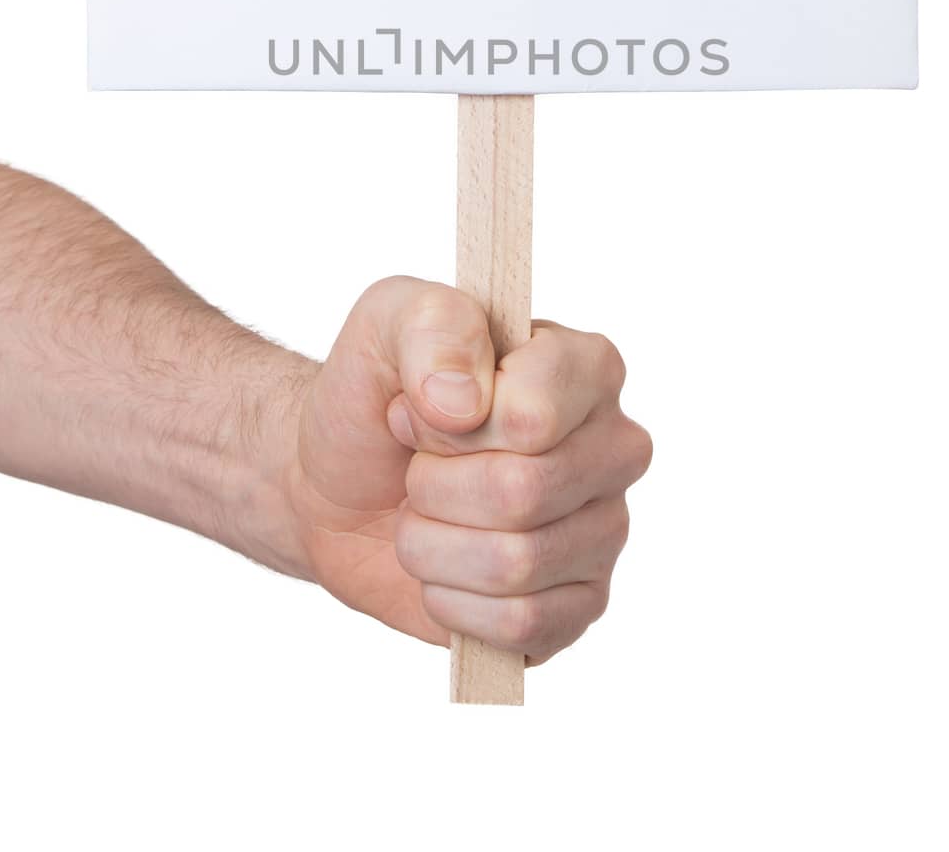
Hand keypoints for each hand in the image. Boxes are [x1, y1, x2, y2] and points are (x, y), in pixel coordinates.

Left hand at [283, 276, 651, 663]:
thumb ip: (432, 325)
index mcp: (587, 367)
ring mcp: (604, 529)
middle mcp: (613, 446)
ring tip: (422, 517)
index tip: (415, 409)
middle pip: (524, 492)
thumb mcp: (386, 321)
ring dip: (433, 547)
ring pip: (517, 563)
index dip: (448, 424)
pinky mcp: (580, 604)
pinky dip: (454, 604)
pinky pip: (522, 626)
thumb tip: (462, 404)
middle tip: (415, 469)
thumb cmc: (373, 394)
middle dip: (434, 488)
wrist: (335, 483)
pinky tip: (444, 572)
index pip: (532, 416)